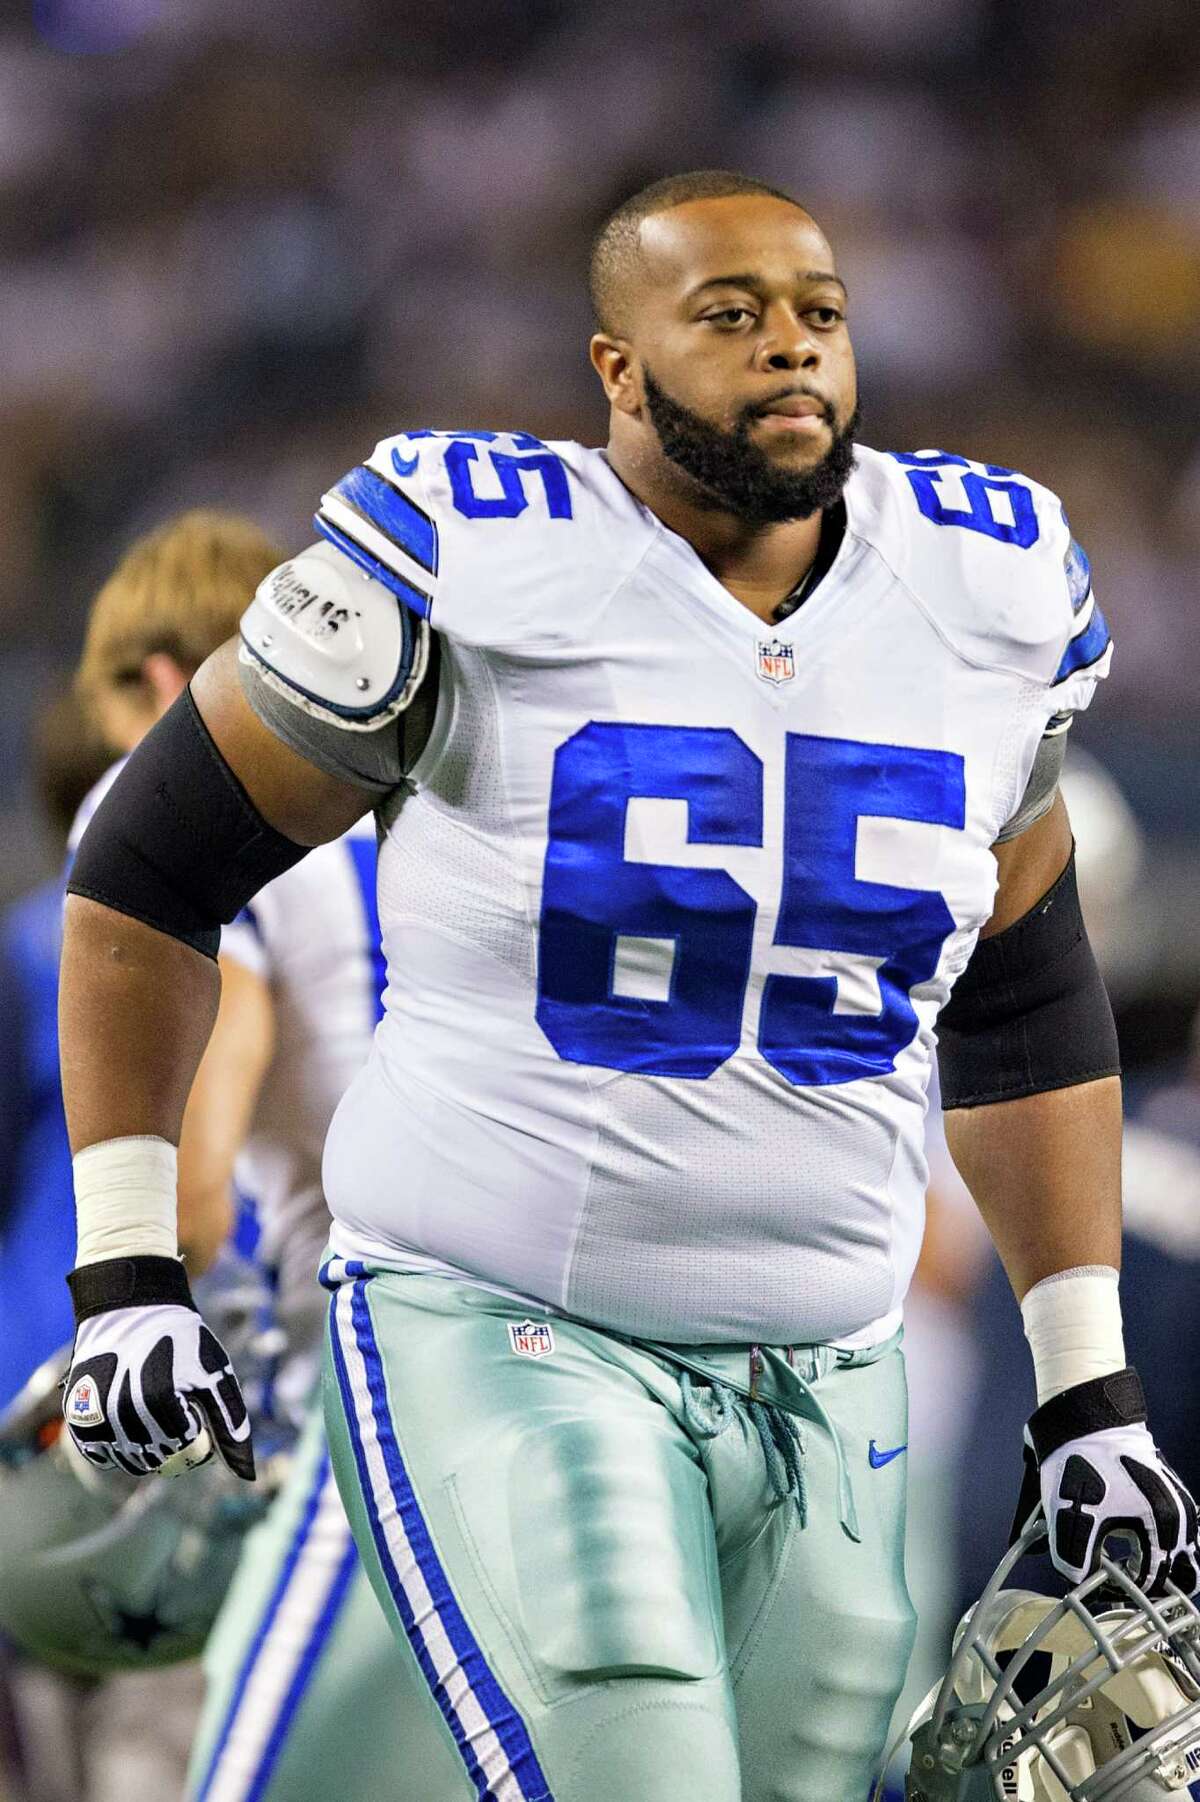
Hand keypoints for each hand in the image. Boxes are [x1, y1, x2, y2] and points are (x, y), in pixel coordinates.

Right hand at [63, 1256, 254, 1480]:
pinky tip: (129, 1419)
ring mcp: (95, 1417)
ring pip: (131, 1462)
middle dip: (175, 1441)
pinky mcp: (78, 1419)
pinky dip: (118, 1446)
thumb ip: (231, 1423)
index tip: (197, 1406)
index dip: (200, 1433)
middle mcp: (121, 1411)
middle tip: (175, 1407)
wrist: (133, 1312)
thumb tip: (247, 1475)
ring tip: (152, 1408)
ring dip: (147, 1446)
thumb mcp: (214, 1374)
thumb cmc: (182, 1343)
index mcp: (158, 1400)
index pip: (188, 1449)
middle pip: (160, 1458)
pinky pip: (102, 1456)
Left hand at [1021, 1368, 1197, 1595]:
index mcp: (1162, 1526)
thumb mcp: (1069, 1517)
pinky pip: (1185, 1535)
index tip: (1103, 1583)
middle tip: (1125, 1582)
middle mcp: (1182, 1518)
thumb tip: (1085, 1581)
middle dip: (1156, 1586)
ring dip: (1166, 1568)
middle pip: (1187, 1576)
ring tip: (1131, 1564)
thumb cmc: (1080, 1465)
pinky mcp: (1176, 1494)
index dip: (1125, 1590)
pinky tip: (1140, 1544)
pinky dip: (1169, 1548)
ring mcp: (1183, 1505)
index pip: (1153, 1583)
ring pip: (1189, 1556)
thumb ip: (1077, 1560)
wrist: (1088, 1420)